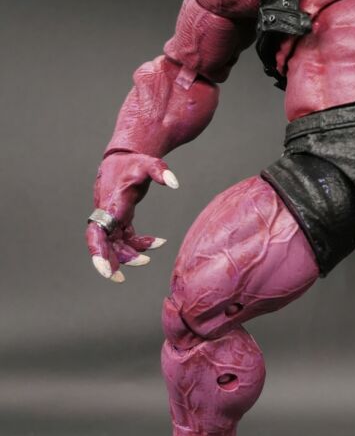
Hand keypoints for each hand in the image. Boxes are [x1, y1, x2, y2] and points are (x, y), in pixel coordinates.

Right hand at [85, 152, 178, 282]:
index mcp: (111, 206)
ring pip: (115, 244)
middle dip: (109, 262)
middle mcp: (107, 214)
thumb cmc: (134, 161)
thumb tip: (174, 183)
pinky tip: (158, 242)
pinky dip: (139, 244)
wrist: (124, 156)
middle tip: (119, 279)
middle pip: (102, 244)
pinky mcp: (120, 218)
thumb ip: (161, 171)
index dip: (99, 253)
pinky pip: (125, 238)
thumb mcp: (150, 163)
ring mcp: (112, 217)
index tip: (105, 270)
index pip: (99, 234)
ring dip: (129, 254)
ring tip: (147, 259)